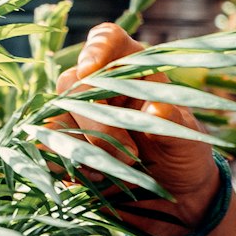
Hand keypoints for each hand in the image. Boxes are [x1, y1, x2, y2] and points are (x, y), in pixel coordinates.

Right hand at [50, 23, 221, 235]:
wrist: (173, 195)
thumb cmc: (183, 155)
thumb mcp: (188, 140)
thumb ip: (174, 124)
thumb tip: (158, 109)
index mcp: (133, 69)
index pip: (108, 39)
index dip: (96, 48)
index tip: (91, 69)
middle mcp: (100, 87)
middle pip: (73, 83)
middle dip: (96, 120)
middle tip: (132, 155)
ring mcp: (77, 117)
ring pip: (56, 119)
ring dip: (85, 147)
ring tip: (122, 170)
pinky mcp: (63, 148)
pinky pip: (47, 149)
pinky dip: (69, 165)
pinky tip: (99, 177)